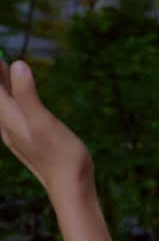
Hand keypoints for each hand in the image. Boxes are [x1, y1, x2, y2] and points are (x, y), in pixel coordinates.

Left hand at [0, 59, 94, 206]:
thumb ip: (28, 94)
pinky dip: (13, 97)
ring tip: (5, 69)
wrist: (70, 184)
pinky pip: (13, 111)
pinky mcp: (27, 138)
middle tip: (0, 56)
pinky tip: (20, 98)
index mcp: (8, 117)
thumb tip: (17, 64)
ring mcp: (16, 133)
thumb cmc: (60, 154)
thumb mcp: (44, 121)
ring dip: (3, 85)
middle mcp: (7, 125)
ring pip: (3, 103)